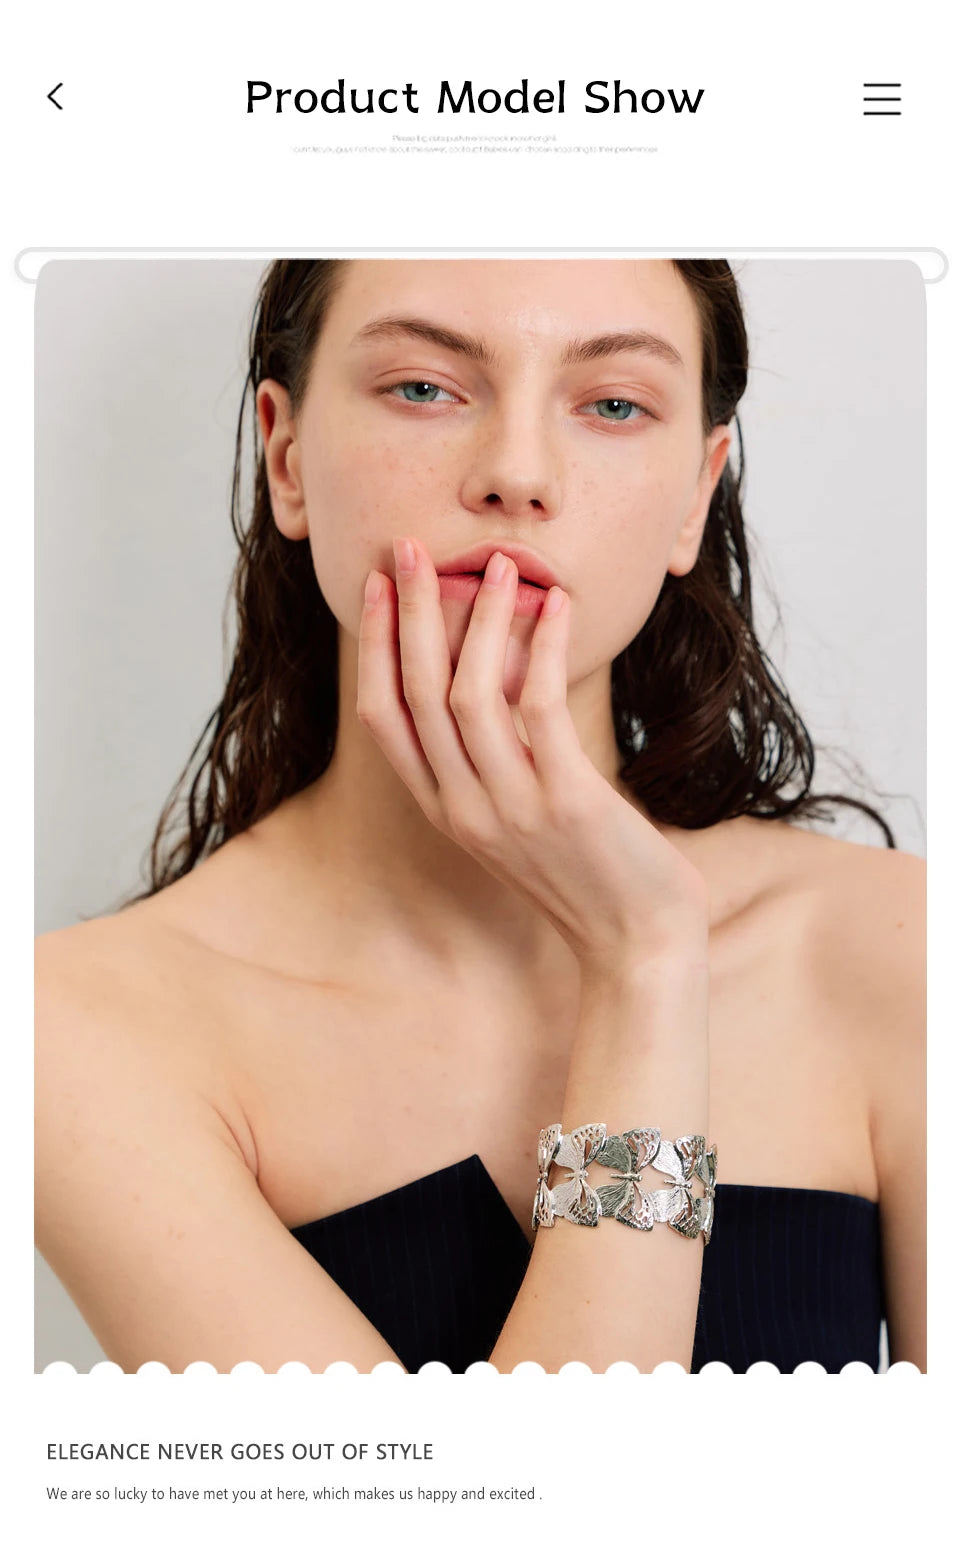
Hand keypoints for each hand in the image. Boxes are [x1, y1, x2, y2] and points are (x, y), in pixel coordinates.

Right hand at [356, 536, 708, 970]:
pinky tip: (557, 608)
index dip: (374, 647)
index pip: (384, 719)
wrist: (638, 943)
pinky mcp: (567, 800)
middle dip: (407, 613)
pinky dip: (544, 648)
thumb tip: (499, 672)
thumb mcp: (520, 820)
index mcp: (446, 813)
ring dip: (480, 621)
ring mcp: (513, 807)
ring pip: (469, 694)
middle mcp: (466, 810)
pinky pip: (540, 707)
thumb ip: (494, 763)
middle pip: (415, 694)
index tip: (376, 587)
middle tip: (410, 549)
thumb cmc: (589, 875)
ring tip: (500, 568)